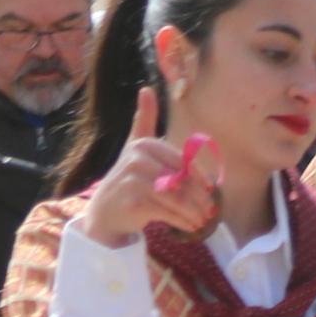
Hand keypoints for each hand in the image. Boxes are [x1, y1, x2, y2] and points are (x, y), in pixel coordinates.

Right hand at [81, 88, 216, 244]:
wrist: (105, 211)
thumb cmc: (127, 178)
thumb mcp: (135, 147)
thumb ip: (144, 120)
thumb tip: (146, 89)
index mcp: (144, 144)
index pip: (183, 161)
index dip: (199, 177)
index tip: (210, 190)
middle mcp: (138, 159)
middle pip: (181, 180)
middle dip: (199, 197)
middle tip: (210, 210)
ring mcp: (134, 181)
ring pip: (177, 197)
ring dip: (194, 212)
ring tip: (202, 220)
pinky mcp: (135, 203)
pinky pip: (167, 213)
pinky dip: (182, 221)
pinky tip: (190, 227)